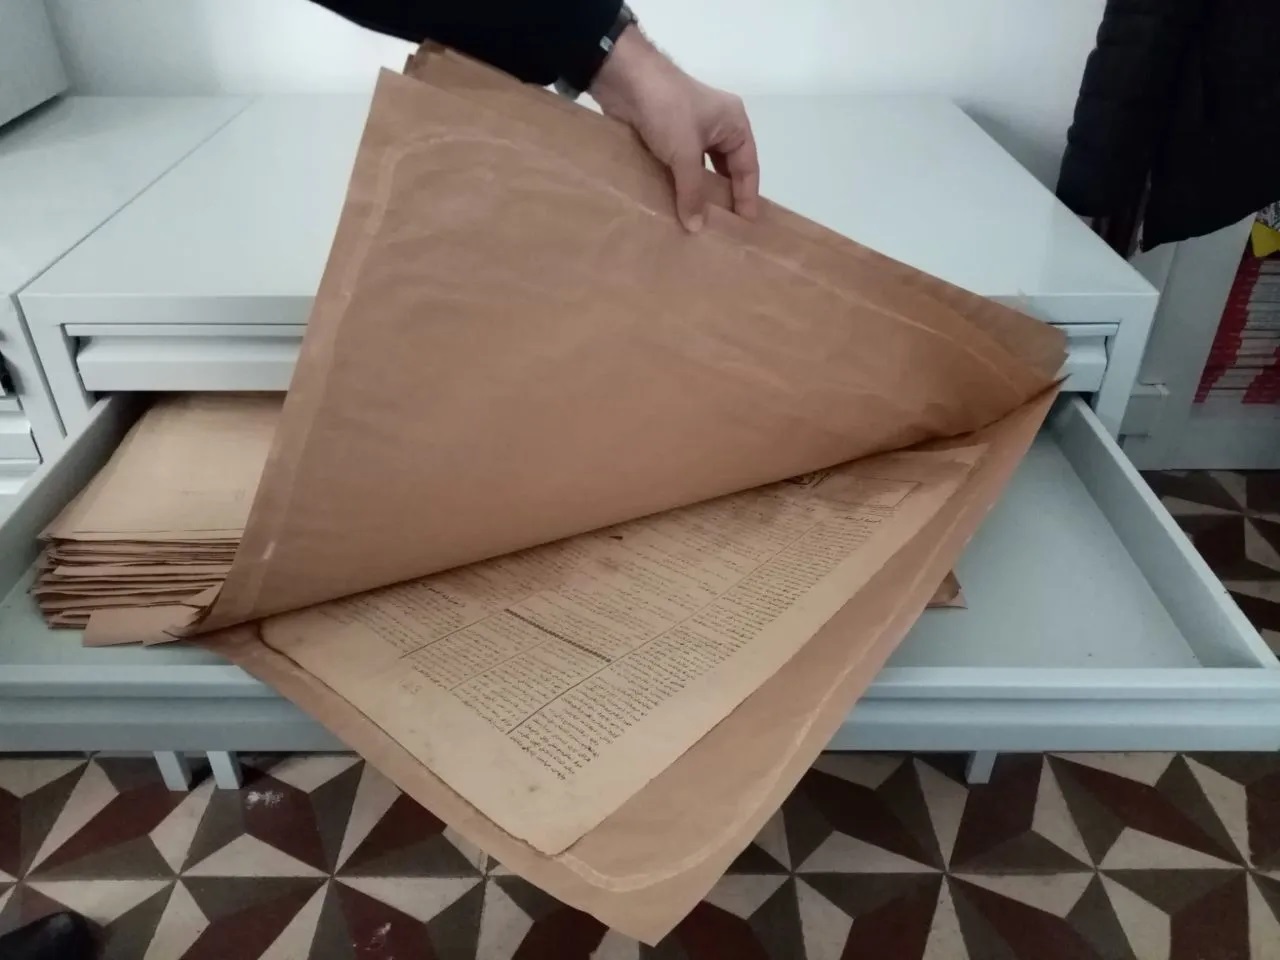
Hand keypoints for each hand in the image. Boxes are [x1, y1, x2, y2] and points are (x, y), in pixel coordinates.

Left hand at [589, 26, 758, 231]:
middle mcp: (716, 126)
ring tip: (697, 223)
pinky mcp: (666, 135)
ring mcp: (690, 130)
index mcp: (734, 123)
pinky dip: (677, 184)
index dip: (747, 196)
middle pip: (726, 169)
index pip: (748, 166)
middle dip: (723, 197)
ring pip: (700, 168)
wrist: (625, 78)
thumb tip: (696, 228)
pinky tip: (673, 205)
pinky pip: (678, 166)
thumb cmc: (668, 110)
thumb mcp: (685, 153)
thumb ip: (692, 191)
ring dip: (697, 192)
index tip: (746, 225)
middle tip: (723, 229)